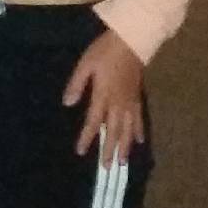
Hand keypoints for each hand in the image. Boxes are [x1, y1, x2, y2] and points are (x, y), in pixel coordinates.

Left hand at [61, 28, 144, 164]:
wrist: (132, 40)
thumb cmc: (105, 51)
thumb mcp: (85, 64)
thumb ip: (76, 84)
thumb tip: (68, 103)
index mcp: (103, 95)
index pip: (93, 122)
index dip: (86, 138)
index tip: (81, 151)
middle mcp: (118, 103)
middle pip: (113, 131)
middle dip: (109, 149)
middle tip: (107, 168)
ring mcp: (130, 101)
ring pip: (128, 129)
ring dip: (124, 146)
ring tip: (122, 162)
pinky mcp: (137, 97)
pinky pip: (139, 119)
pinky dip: (139, 131)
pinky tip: (139, 141)